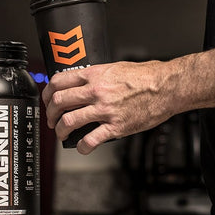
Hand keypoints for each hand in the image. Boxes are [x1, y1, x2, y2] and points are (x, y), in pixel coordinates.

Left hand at [42, 60, 180, 154]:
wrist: (166, 87)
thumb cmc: (146, 76)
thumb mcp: (115, 68)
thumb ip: (96, 76)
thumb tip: (82, 84)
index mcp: (94, 75)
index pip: (59, 82)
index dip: (48, 93)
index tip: (48, 100)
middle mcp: (96, 91)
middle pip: (59, 102)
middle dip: (51, 114)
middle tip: (52, 120)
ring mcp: (105, 110)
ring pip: (69, 121)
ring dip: (61, 130)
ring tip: (62, 133)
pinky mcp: (116, 126)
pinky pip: (91, 139)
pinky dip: (82, 146)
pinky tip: (82, 147)